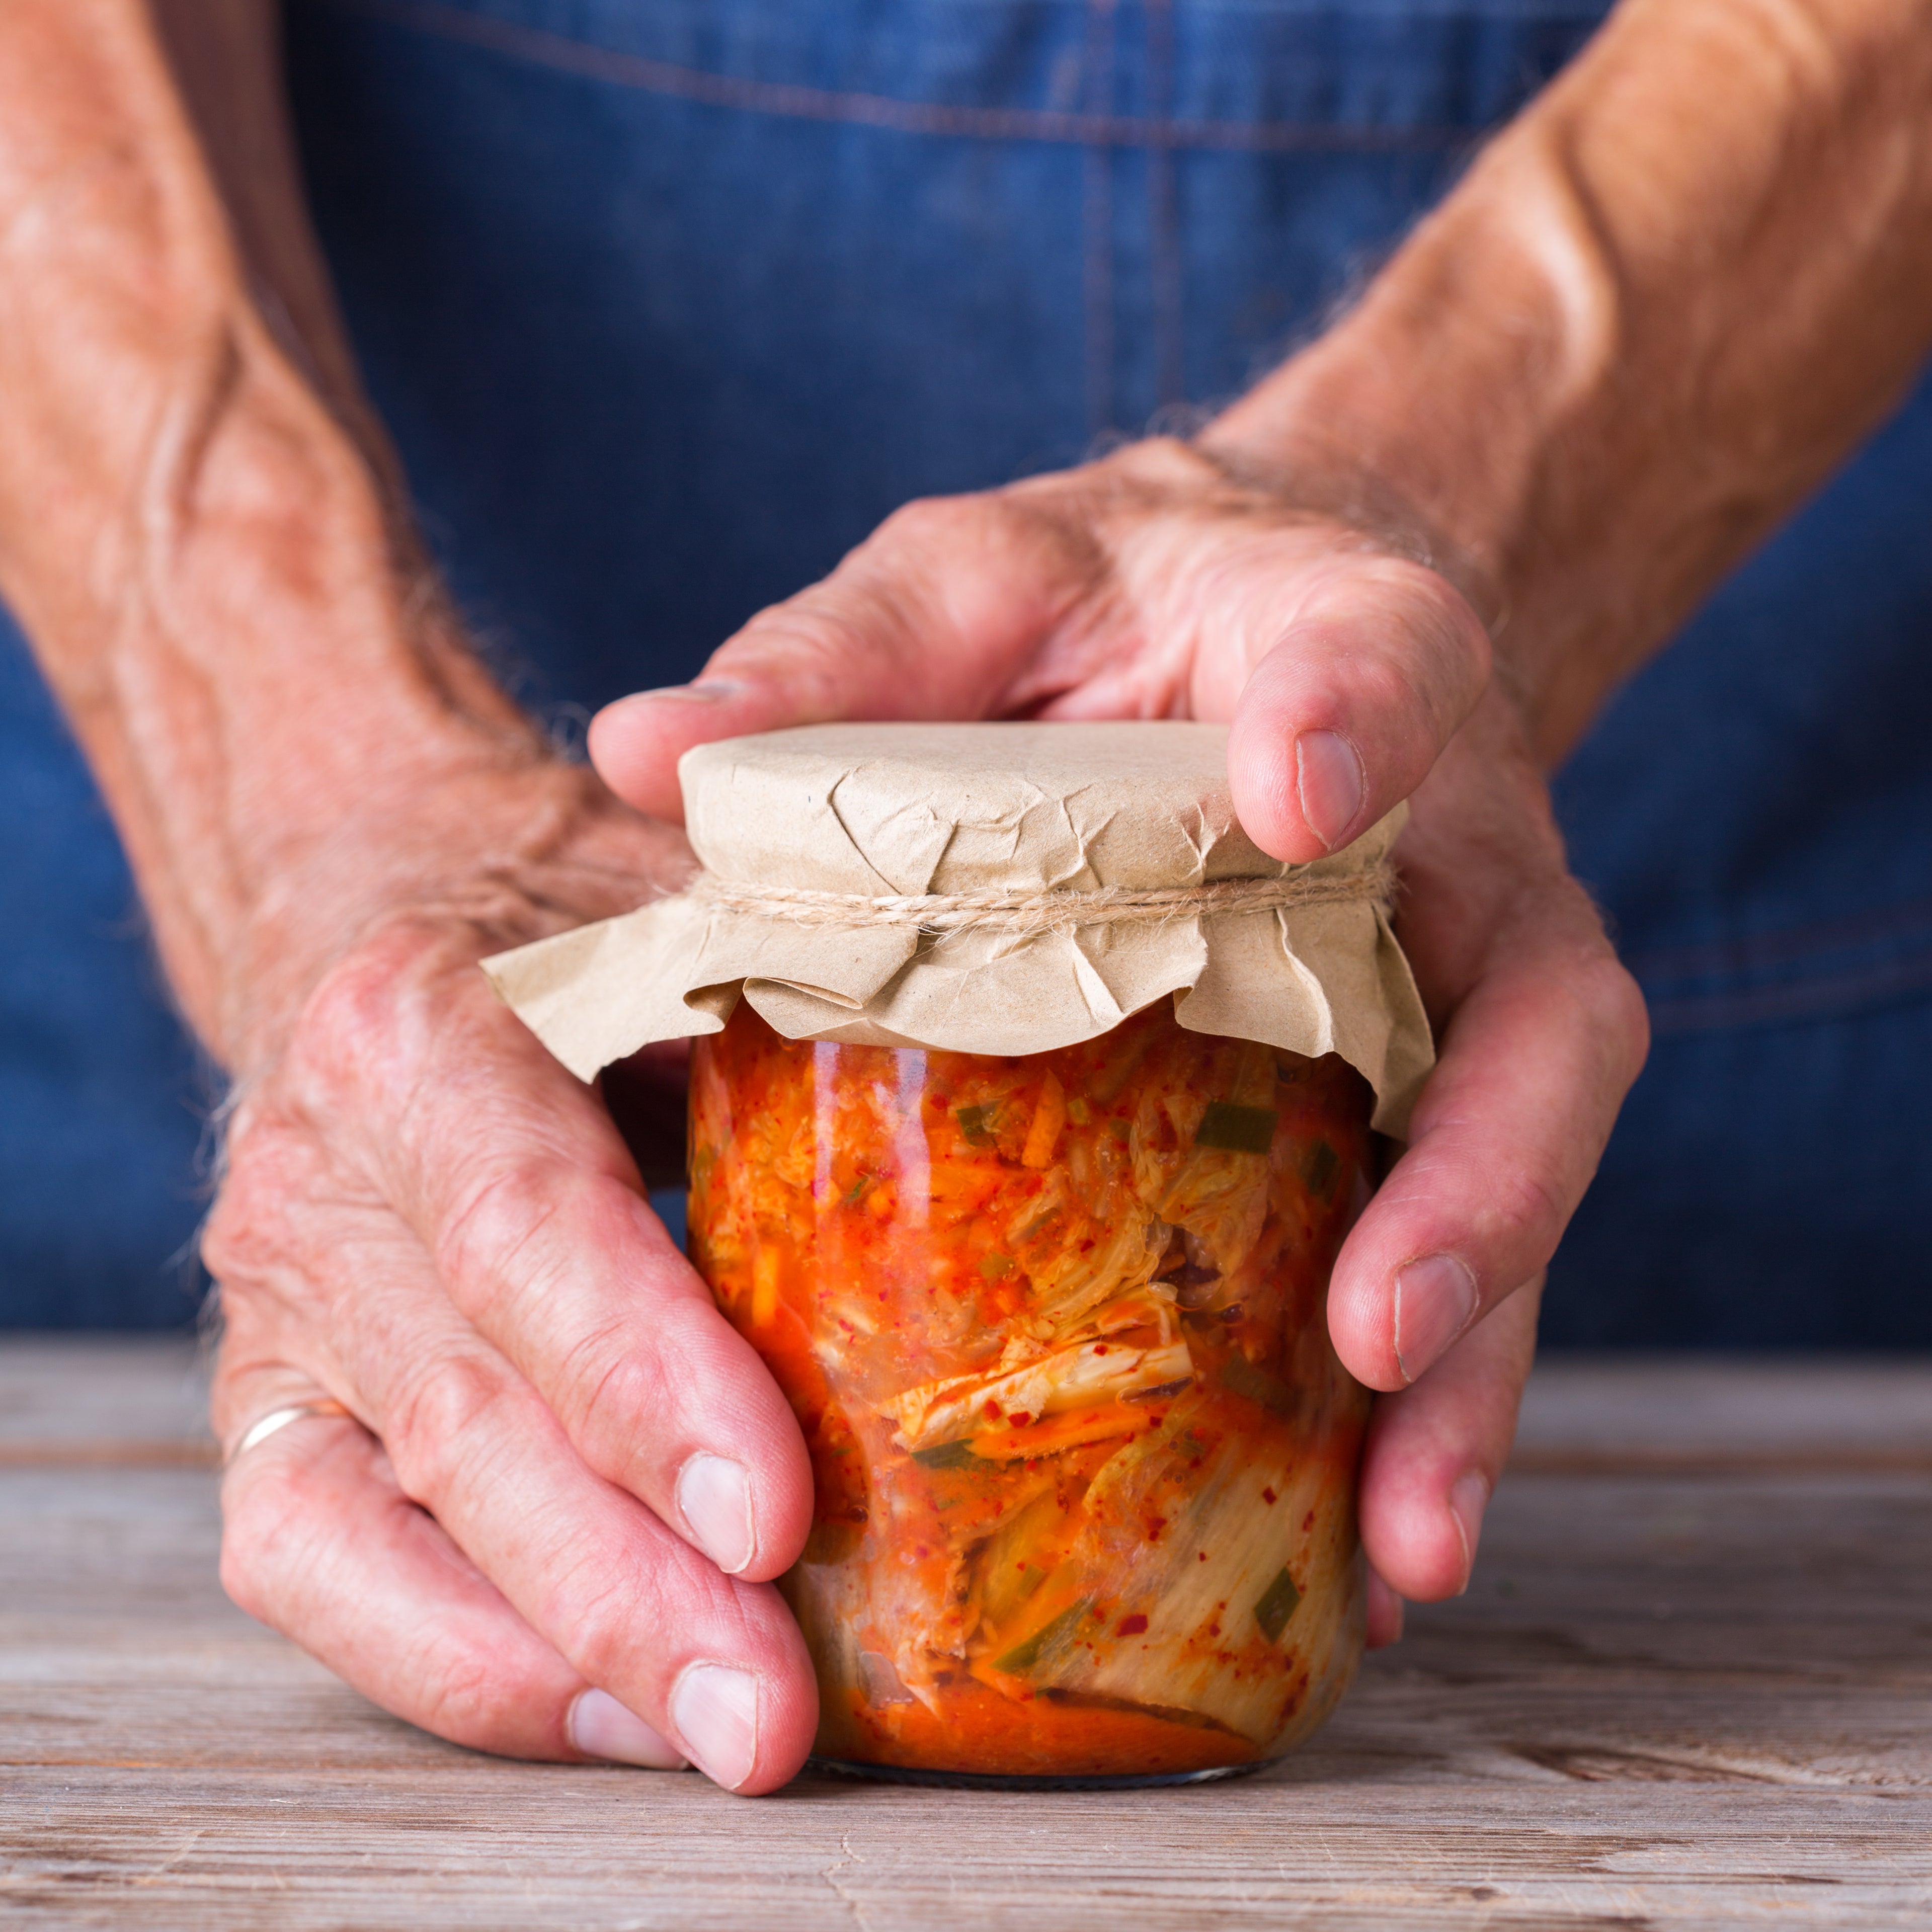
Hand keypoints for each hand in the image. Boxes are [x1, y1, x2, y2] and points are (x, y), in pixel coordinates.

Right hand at [204, 766, 822, 1790]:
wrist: (384, 888)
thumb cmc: (573, 905)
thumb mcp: (677, 899)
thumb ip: (801, 973)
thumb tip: (1047, 1047)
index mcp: (413, 1029)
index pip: (526, 1227)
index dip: (645, 1380)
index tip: (775, 1514)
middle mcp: (317, 1178)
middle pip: (465, 1410)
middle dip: (625, 1581)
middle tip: (774, 1714)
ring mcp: (281, 1307)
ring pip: (372, 1520)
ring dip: (554, 1651)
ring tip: (720, 1742)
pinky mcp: (274, 1399)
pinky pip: (315, 1562)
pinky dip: (449, 1660)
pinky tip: (601, 1716)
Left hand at [588, 438, 1647, 1635]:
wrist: (1248, 632)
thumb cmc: (1099, 609)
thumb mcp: (969, 591)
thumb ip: (838, 661)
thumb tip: (642, 747)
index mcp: (1332, 654)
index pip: (1371, 667)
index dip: (1348, 725)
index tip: (1297, 784)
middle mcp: (1445, 843)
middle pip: (1529, 1013)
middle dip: (1478, 1182)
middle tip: (1382, 1332)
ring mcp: (1455, 985)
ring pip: (1519, 1172)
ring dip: (1475, 1358)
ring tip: (1400, 1538)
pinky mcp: (1423, 1087)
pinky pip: (1458, 1241)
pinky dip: (1424, 1398)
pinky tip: (1360, 1544)